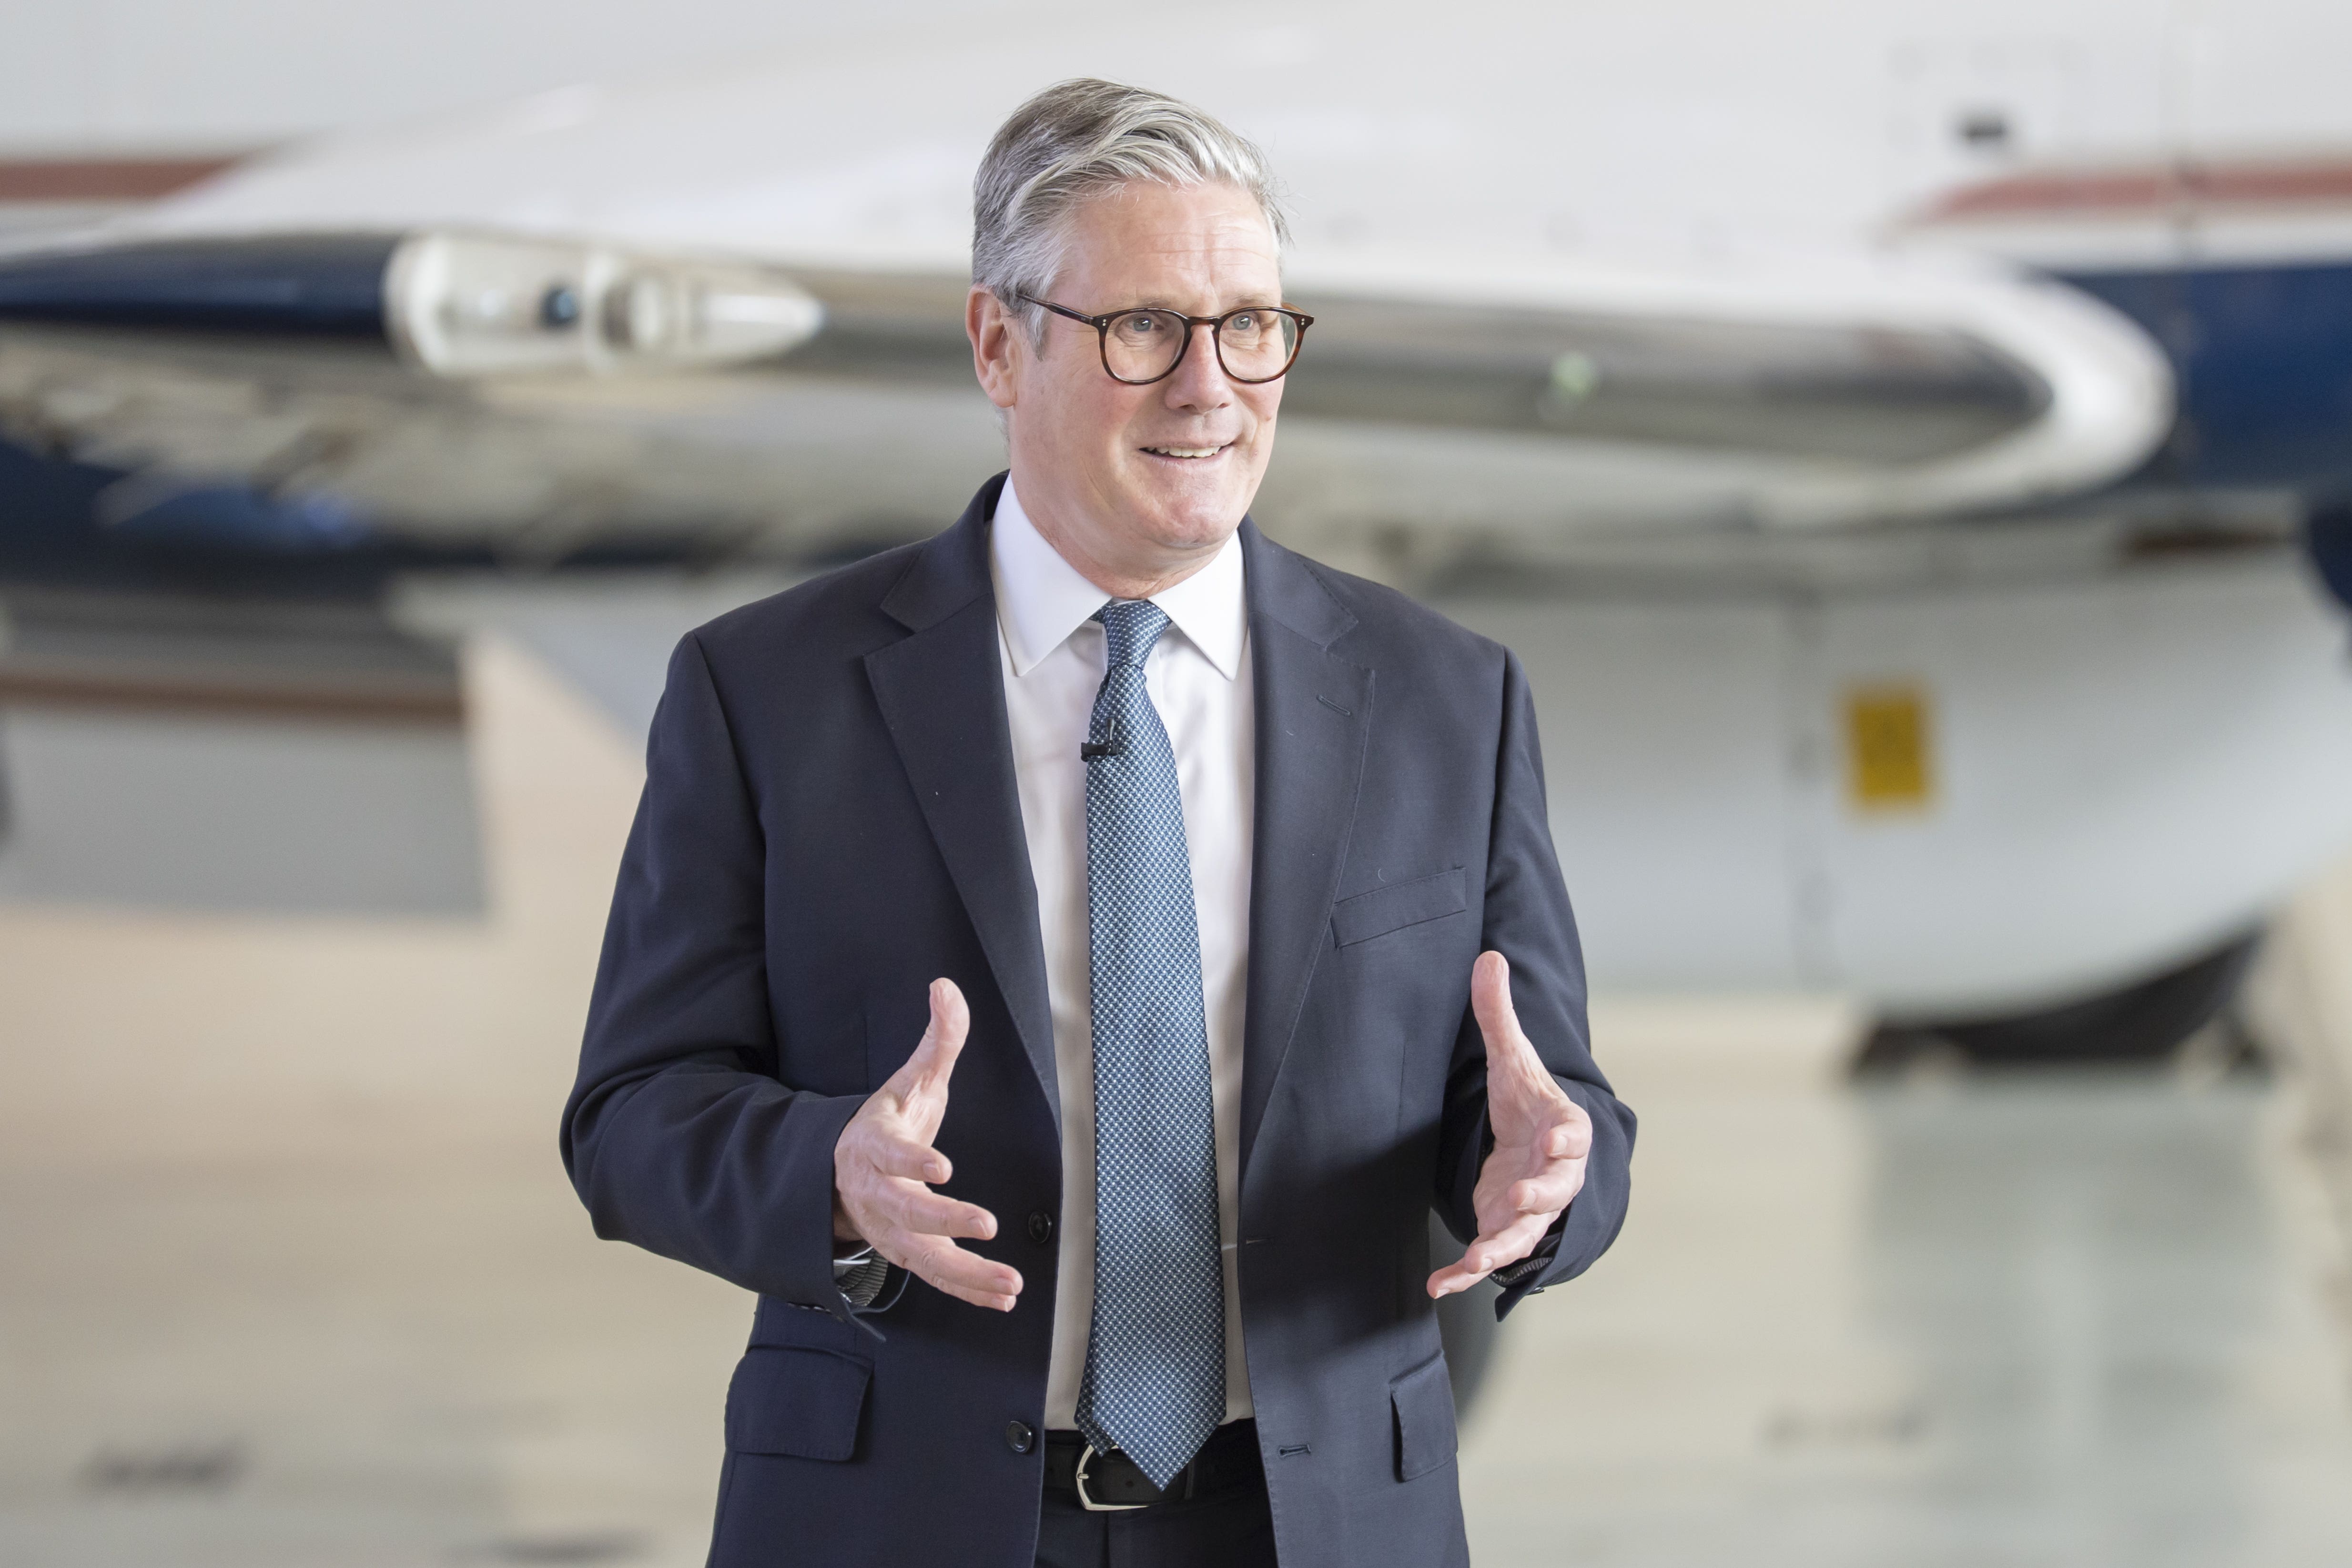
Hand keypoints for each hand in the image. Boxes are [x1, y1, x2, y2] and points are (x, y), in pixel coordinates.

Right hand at [832, 979, 1022, 1311]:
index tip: (941, 1166)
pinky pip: (939, 1278)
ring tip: (1008, 1281)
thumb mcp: (910, 1079)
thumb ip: (936, 1038)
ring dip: (968, 1272)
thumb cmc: (888, 1122)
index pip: (892, 1155)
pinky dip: (970, 1290)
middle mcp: (879, 1195)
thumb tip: (947, 986)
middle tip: (983, 1223)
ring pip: (926, 1257)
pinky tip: (1004, 1297)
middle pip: (908, 1213)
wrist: (843, 1173)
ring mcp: (892, 1231)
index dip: (914, 1161)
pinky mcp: (909, 1254)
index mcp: (875, 1147)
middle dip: (945, 1220)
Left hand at [1427, 951, 1591, 1298]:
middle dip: (1542, 1195)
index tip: (1553, 1136)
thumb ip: (1499, 1016)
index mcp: (1562, 1130)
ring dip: (1505, 1246)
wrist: (1537, 1148)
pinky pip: (1492, 1255)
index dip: (1565, 1137)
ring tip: (1479, 1259)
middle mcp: (1554, 1176)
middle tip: (1523, 1196)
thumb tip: (1489, 955)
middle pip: (1557, 1189)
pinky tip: (1441, 1286)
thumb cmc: (1528, 1103)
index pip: (1572, 1134)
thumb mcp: (1512, 1061)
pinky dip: (1470, 1273)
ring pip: (1527, 1233)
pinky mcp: (1505, 1229)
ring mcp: (1532, 1210)